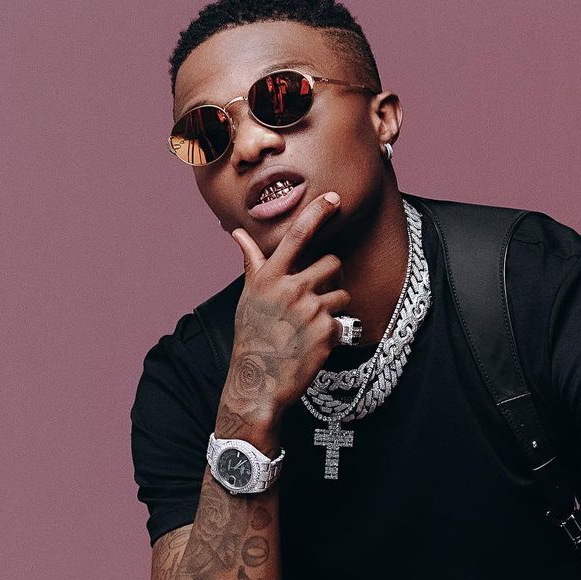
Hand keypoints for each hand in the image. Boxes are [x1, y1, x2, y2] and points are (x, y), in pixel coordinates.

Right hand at [225, 192, 349, 423]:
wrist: (258, 381)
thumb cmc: (252, 336)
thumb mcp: (248, 296)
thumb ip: (252, 262)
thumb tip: (238, 233)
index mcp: (270, 277)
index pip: (298, 235)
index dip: (318, 213)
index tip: (335, 198)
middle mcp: (291, 288)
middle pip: (331, 263)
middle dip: (330, 277)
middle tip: (314, 297)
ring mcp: (311, 310)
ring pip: (342, 294)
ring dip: (333, 307)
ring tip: (312, 324)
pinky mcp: (327, 332)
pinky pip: (342, 322)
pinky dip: (333, 333)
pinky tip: (314, 343)